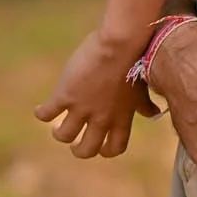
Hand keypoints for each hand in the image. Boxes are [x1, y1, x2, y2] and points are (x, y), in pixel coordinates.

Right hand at [35, 30, 156, 158]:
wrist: (120, 45)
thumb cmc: (134, 62)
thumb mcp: (142, 89)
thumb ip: (145, 105)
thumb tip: (154, 113)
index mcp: (121, 118)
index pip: (114, 148)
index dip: (105, 150)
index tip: (99, 146)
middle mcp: (102, 118)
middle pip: (86, 150)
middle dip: (78, 150)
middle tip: (74, 142)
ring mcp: (82, 108)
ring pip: (64, 135)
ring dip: (59, 133)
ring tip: (57, 125)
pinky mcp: (65, 95)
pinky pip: (46, 114)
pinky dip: (42, 114)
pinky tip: (42, 109)